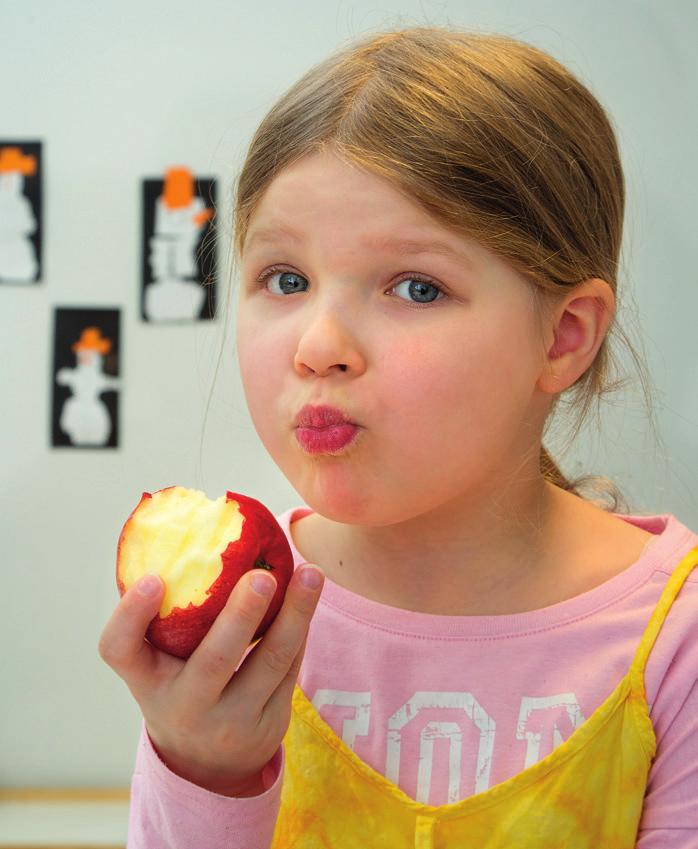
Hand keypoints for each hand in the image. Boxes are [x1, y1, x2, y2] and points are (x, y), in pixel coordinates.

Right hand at [98, 563, 323, 795]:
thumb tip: (195, 535)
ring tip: (311, 574)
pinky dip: (301, 628)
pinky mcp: (270, 724)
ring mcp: (231, 721)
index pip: (121, 651)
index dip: (130, 615)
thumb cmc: (177, 684)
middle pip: (214, 661)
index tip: (152, 578)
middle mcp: (185, 706)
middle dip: (241, 616)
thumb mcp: (157, 663)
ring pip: (271, 663)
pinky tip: (309, 595)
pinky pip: (291, 669)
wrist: (206, 763)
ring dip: (295, 614)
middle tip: (262, 576)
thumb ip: (163, 616)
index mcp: (147, 681)